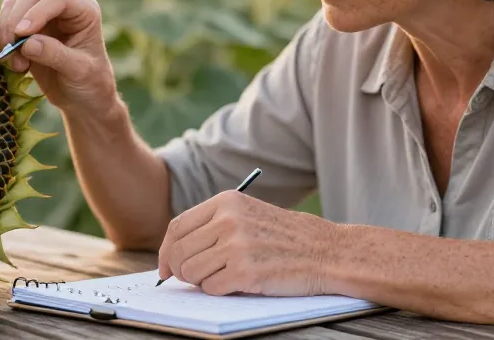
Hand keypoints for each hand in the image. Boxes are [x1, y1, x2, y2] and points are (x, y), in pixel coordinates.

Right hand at [0, 0, 117, 115]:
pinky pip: (6, 21)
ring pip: (15, 4)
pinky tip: (15, 64)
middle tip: (12, 48)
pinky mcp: (26, 28)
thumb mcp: (78, 72)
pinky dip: (4, 39)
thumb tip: (27, 43)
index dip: (37, 12)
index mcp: (84, 10)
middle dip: (17, 18)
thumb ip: (55, 55)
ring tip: (18, 65)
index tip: (22, 34)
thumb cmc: (89, 83)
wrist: (82, 99)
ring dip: (8, 31)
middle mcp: (63, 7)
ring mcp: (43, 15)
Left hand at [157, 190, 337, 296]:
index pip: (177, 226)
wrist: (328, 252)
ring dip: (201, 282)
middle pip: (179, 251)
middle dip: (180, 271)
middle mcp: (228, 220)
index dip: (166, 250)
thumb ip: (214, 225)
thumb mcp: (248, 215)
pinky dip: (219, 291)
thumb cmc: (287, 237)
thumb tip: (175, 252)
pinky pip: (211, 288)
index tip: (165, 267)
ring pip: (191, 272)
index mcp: (226, 202)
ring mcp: (236, 245)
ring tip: (223, 277)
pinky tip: (238, 284)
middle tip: (190, 279)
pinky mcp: (246, 271)